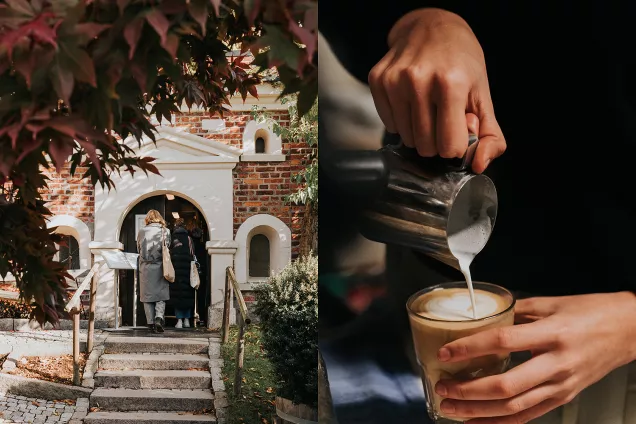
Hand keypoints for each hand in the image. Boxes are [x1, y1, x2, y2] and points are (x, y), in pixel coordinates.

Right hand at [368, 8, 505, 173]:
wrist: (431, 27)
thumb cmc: (461, 63)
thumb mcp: (484, 96)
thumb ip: (490, 136)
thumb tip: (479, 165)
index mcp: (451, 84)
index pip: (448, 147)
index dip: (455, 144)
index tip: (457, 128)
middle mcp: (419, 80)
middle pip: (425, 147)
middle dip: (437, 140)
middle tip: (442, 117)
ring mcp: (394, 80)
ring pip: (406, 138)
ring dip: (418, 131)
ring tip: (427, 108)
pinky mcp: (378, 80)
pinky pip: (389, 124)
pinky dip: (402, 120)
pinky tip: (410, 101)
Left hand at [434, 292, 635, 422]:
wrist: (629, 330)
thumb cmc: (592, 312)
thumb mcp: (552, 303)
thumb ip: (516, 311)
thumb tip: (484, 314)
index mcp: (552, 333)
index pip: (502, 342)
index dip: (470, 348)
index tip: (446, 352)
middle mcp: (557, 363)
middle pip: (506, 385)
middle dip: (468, 390)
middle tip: (444, 387)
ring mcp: (561, 385)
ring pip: (514, 407)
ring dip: (478, 411)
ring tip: (452, 407)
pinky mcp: (564, 397)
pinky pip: (529, 415)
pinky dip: (501, 422)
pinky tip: (479, 421)